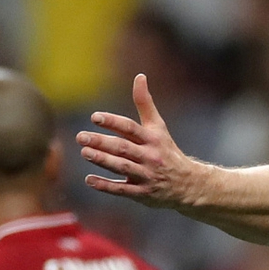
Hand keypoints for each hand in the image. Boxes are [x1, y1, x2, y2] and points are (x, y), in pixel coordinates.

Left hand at [77, 74, 200, 207]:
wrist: (188, 183)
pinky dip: (106, 186)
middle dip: (101, 142)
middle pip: (123, 148)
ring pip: (122, 167)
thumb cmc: (167, 151)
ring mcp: (147, 175)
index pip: (130, 128)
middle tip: (80, 136)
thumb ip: (145, 103)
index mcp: (152, 139)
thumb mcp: (158, 127)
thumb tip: (139, 76)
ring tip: (84, 152)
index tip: (94, 117)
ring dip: (102, 160)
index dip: (112, 122)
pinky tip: (89, 179)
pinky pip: (123, 190)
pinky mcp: (143, 193)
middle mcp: (150, 156)